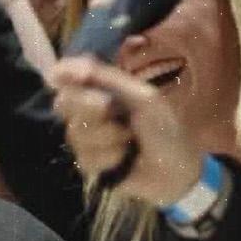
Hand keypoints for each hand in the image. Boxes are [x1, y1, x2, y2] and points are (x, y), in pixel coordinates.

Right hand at [48, 58, 203, 205]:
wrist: (176, 172)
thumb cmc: (164, 130)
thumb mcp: (142, 97)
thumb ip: (106, 78)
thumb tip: (65, 67)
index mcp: (102, 89)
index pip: (69, 74)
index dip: (65, 73)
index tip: (75, 76)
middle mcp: (89, 111)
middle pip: (65, 102)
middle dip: (89, 107)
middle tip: (110, 109)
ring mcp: (86, 139)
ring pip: (76, 133)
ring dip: (108, 136)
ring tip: (129, 141)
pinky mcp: (88, 164)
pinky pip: (85, 157)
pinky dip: (110, 157)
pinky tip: (123, 160)